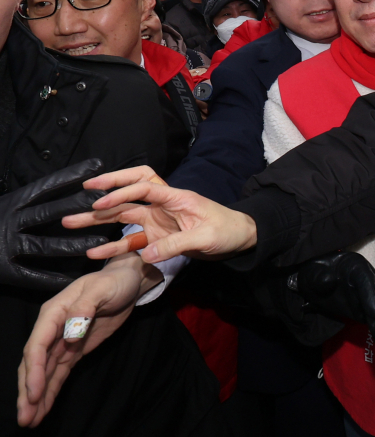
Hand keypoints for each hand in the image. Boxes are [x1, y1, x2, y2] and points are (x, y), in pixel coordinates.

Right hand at [0, 158, 110, 291]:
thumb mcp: (7, 205)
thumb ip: (31, 198)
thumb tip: (69, 182)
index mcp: (11, 203)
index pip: (45, 186)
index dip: (71, 176)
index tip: (98, 165)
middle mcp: (9, 222)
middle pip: (48, 212)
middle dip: (78, 206)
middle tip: (106, 202)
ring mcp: (5, 247)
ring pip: (44, 245)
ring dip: (73, 244)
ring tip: (100, 241)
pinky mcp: (3, 270)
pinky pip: (32, 275)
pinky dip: (53, 278)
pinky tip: (74, 279)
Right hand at [17, 253, 159, 426]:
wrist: (129, 280)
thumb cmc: (115, 281)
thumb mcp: (102, 288)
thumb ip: (85, 308)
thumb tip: (70, 335)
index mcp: (53, 313)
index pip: (37, 345)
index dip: (34, 371)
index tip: (34, 393)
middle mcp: (52, 329)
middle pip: (35, 364)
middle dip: (28, 391)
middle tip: (24, 417)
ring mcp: (62, 342)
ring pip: (44, 373)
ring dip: (36, 397)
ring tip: (29, 421)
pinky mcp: (74, 350)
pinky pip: (59, 373)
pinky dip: (51, 391)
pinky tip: (43, 409)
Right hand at [62, 166, 256, 264]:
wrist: (239, 239)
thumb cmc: (227, 231)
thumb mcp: (206, 237)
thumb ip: (176, 244)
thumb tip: (145, 254)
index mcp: (176, 197)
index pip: (144, 186)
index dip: (121, 190)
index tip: (99, 200)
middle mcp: (162, 206)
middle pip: (129, 195)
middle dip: (105, 193)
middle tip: (81, 195)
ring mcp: (157, 221)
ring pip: (123, 216)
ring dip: (99, 220)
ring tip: (70, 223)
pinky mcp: (156, 237)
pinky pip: (130, 240)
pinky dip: (112, 245)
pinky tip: (93, 252)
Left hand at [294, 251, 374, 352]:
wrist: (316, 278)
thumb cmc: (316, 271)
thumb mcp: (313, 271)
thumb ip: (319, 276)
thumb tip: (328, 281)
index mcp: (356, 267)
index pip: (365, 280)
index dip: (370, 296)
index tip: (374, 312)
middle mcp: (367, 280)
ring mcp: (368, 295)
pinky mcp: (365, 309)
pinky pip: (373, 320)